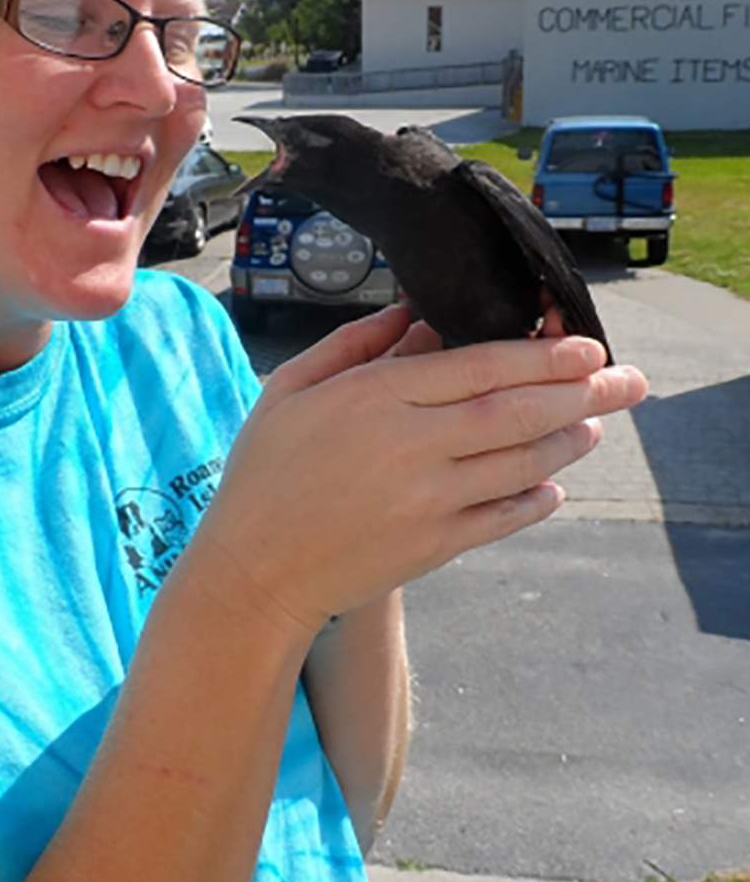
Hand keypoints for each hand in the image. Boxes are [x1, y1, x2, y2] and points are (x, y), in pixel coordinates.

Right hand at [191, 305, 646, 638]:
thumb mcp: (290, 389)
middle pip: (518, 411)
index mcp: (373, 397)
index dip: (542, 355)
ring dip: (569, 440)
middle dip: (583, 391)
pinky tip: (554, 484)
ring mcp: (428, 501)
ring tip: (597, 423)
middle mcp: (411, 446)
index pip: (479, 366)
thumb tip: (413, 313)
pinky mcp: (436, 547)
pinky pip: (505, 516)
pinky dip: (538, 498)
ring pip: (523, 462)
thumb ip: (353, 345)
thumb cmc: (264, 473)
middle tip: (628, 378)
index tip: (586, 345)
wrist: (254, 569)